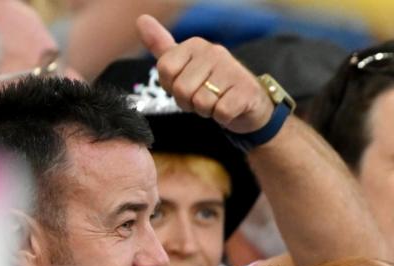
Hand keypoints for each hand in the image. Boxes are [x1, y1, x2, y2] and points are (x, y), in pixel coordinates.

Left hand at [135, 14, 274, 134]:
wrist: (252, 103)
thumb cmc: (214, 85)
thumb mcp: (186, 65)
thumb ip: (162, 48)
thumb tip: (141, 20)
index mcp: (195, 45)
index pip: (165, 70)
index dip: (172, 88)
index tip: (187, 87)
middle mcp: (214, 52)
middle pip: (182, 89)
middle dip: (190, 103)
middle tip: (203, 99)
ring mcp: (232, 71)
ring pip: (201, 102)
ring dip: (207, 111)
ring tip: (217, 103)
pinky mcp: (246, 91)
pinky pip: (221, 112)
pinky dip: (223, 118)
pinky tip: (230, 110)